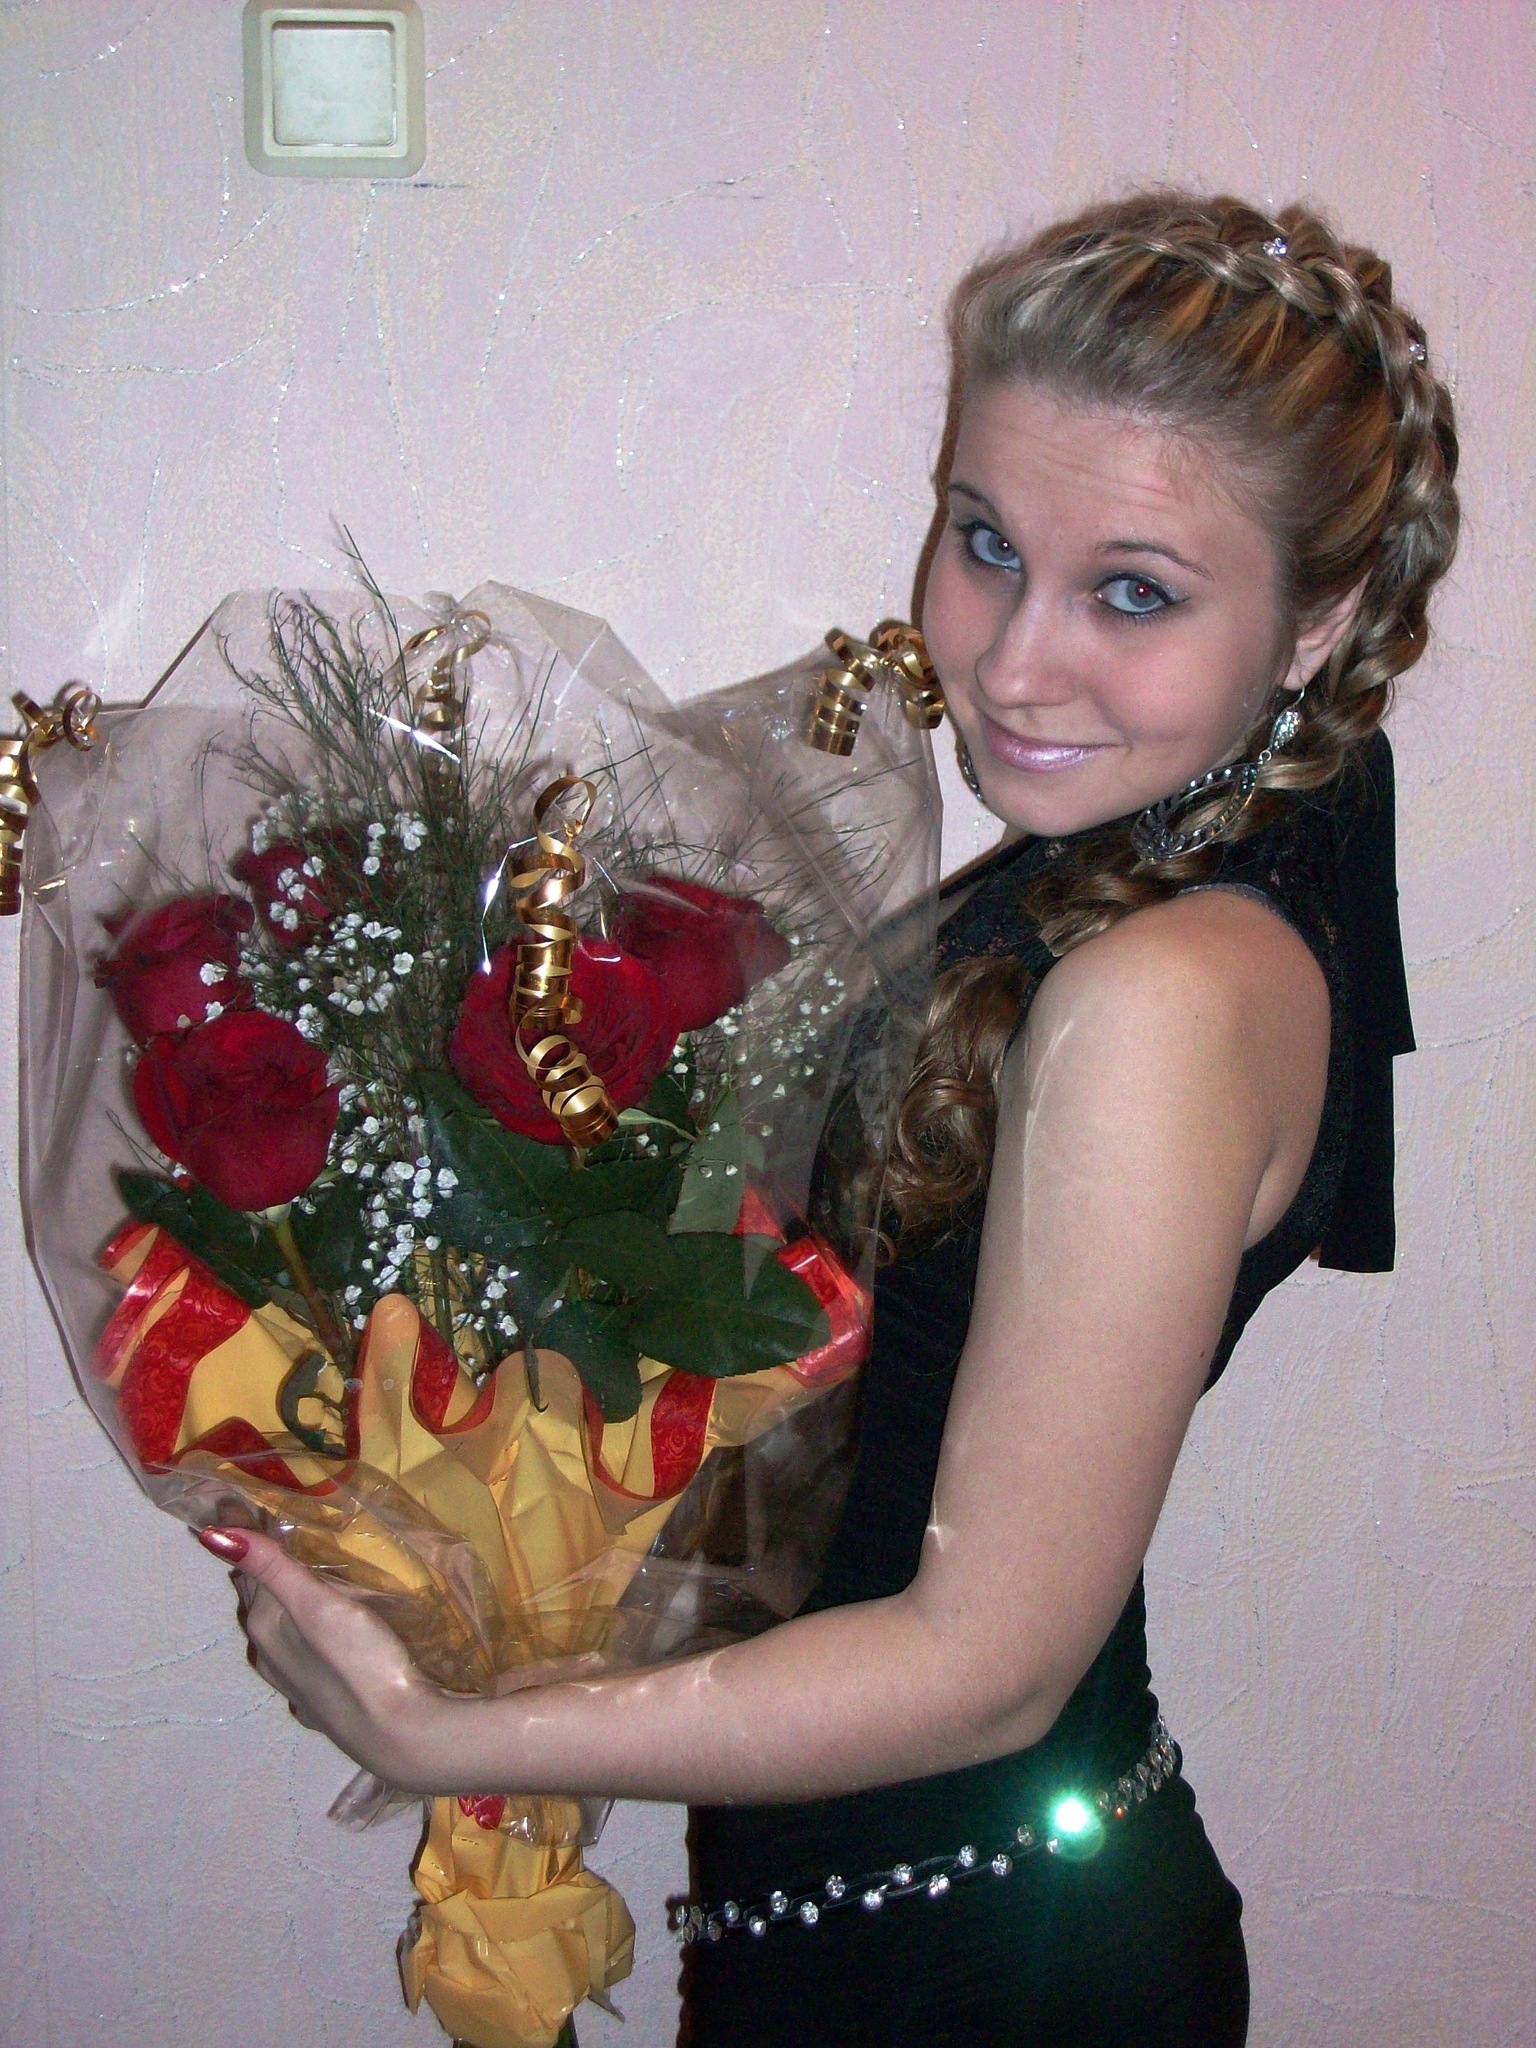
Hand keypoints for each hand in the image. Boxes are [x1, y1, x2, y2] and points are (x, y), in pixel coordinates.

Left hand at [197, 1527, 463, 1792]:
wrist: (401, 1734)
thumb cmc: (360, 1661)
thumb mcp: (316, 1606)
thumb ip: (270, 1568)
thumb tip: (210, 1534)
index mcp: (265, 1627)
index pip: (246, 1570)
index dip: (248, 1535)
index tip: (252, 1499)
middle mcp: (271, 1656)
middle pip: (260, 1600)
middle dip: (265, 1566)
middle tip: (282, 1523)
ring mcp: (297, 1683)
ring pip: (282, 1629)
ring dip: (286, 1600)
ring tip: (307, 1569)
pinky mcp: (325, 1701)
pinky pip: (305, 1654)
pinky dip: (307, 1631)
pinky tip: (328, 1629)